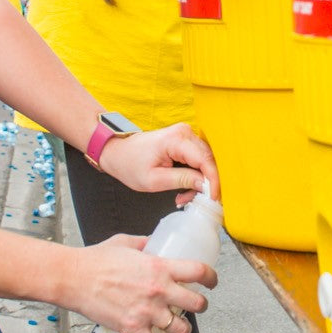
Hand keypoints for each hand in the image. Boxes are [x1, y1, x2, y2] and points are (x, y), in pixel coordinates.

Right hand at [63, 234, 217, 332]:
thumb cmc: (95, 260)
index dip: (211, 277)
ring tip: (179, 327)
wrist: (73, 277)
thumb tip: (153, 243)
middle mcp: (158, 290)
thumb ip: (144, 243)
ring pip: (180, 328)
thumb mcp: (126, 242)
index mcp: (159, 267)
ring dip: (183, 329)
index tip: (212, 281)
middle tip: (197, 305)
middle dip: (200, 305)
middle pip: (197, 303)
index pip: (198, 271)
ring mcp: (146, 311)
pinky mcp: (132, 327)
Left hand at [99, 122, 221, 206]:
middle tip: (190, 200)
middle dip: (204, 184)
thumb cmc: (130, 165)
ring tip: (182, 196)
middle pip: (208, 160)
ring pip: (205, 162)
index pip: (205, 160)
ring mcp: (186, 134)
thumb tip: (206, 185)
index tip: (212, 198)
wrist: (118, 152)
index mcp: (176, 139)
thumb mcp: (155, 180)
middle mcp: (185, 132)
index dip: (213, 181)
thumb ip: (182, 180)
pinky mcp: (186, 140)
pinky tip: (183, 188)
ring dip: (198, 182)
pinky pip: (199, 160)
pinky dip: (194, 176)